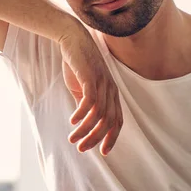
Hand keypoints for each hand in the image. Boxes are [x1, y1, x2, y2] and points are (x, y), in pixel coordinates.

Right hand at [58, 24, 122, 155]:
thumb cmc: (77, 62)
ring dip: (86, 130)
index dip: (112, 138)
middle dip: (96, 139)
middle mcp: (110, 89)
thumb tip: (82, 120)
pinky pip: (89, 101)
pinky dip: (82, 114)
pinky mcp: (91, 77)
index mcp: (111, 93)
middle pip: (108, 121)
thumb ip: (84, 102)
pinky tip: (72, 121)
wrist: (72, 38)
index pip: (117, 121)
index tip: (103, 152)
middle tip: (81, 149)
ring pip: (99, 115)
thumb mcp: (81, 86)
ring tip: (73, 139)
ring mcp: (102, 83)